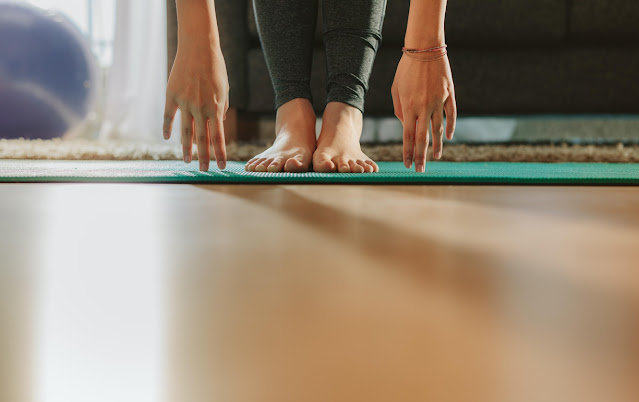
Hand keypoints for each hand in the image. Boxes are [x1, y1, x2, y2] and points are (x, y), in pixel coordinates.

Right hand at [163, 41, 228, 170]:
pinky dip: (168, 128)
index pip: (219, 137)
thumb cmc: (215, 68)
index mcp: (216, 108)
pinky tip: (168, 139)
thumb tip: (218, 124)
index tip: (222, 167)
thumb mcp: (224, 90)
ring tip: (187, 161)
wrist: (199, 47)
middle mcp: (200, 108)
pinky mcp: (171, 95)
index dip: (220, 154)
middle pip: (202, 139)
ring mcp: (184, 102)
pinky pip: (169, 116)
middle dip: (204, 157)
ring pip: (185, 131)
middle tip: (204, 171)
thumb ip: (221, 108)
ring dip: (186, 148)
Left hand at [391, 53, 456, 171]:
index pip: (408, 136)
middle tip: (420, 170)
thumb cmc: (406, 69)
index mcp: (409, 108)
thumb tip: (405, 125)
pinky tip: (449, 137)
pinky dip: (451, 126)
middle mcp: (424, 108)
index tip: (407, 165)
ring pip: (439, 129)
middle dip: (421, 156)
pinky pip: (451, 114)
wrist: (425, 48)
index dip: (408, 152)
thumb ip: (400, 110)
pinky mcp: (449, 95)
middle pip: (423, 138)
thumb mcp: (396, 90)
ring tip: (436, 157)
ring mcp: (438, 102)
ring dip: (437, 145)